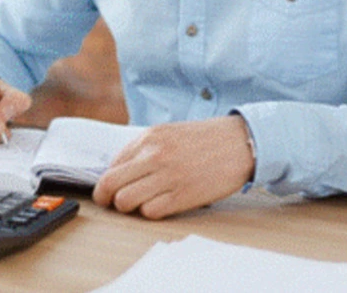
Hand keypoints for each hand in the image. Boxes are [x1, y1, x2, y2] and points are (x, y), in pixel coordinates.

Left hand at [92, 115, 255, 219]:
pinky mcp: (183, 195)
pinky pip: (150, 212)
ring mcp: (168, 176)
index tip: (108, 190)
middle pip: (110, 184)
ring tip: (139, 204)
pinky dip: (150, 212)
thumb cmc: (205, 140)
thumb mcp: (168, 133)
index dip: (106, 182)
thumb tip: (118, 172)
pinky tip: (160, 205)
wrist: (240, 143)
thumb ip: (143, 150)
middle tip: (111, 203)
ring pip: (126, 201)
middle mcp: (154, 156)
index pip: (111, 166)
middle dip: (106, 198)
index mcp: (148, 138)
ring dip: (128, 207)